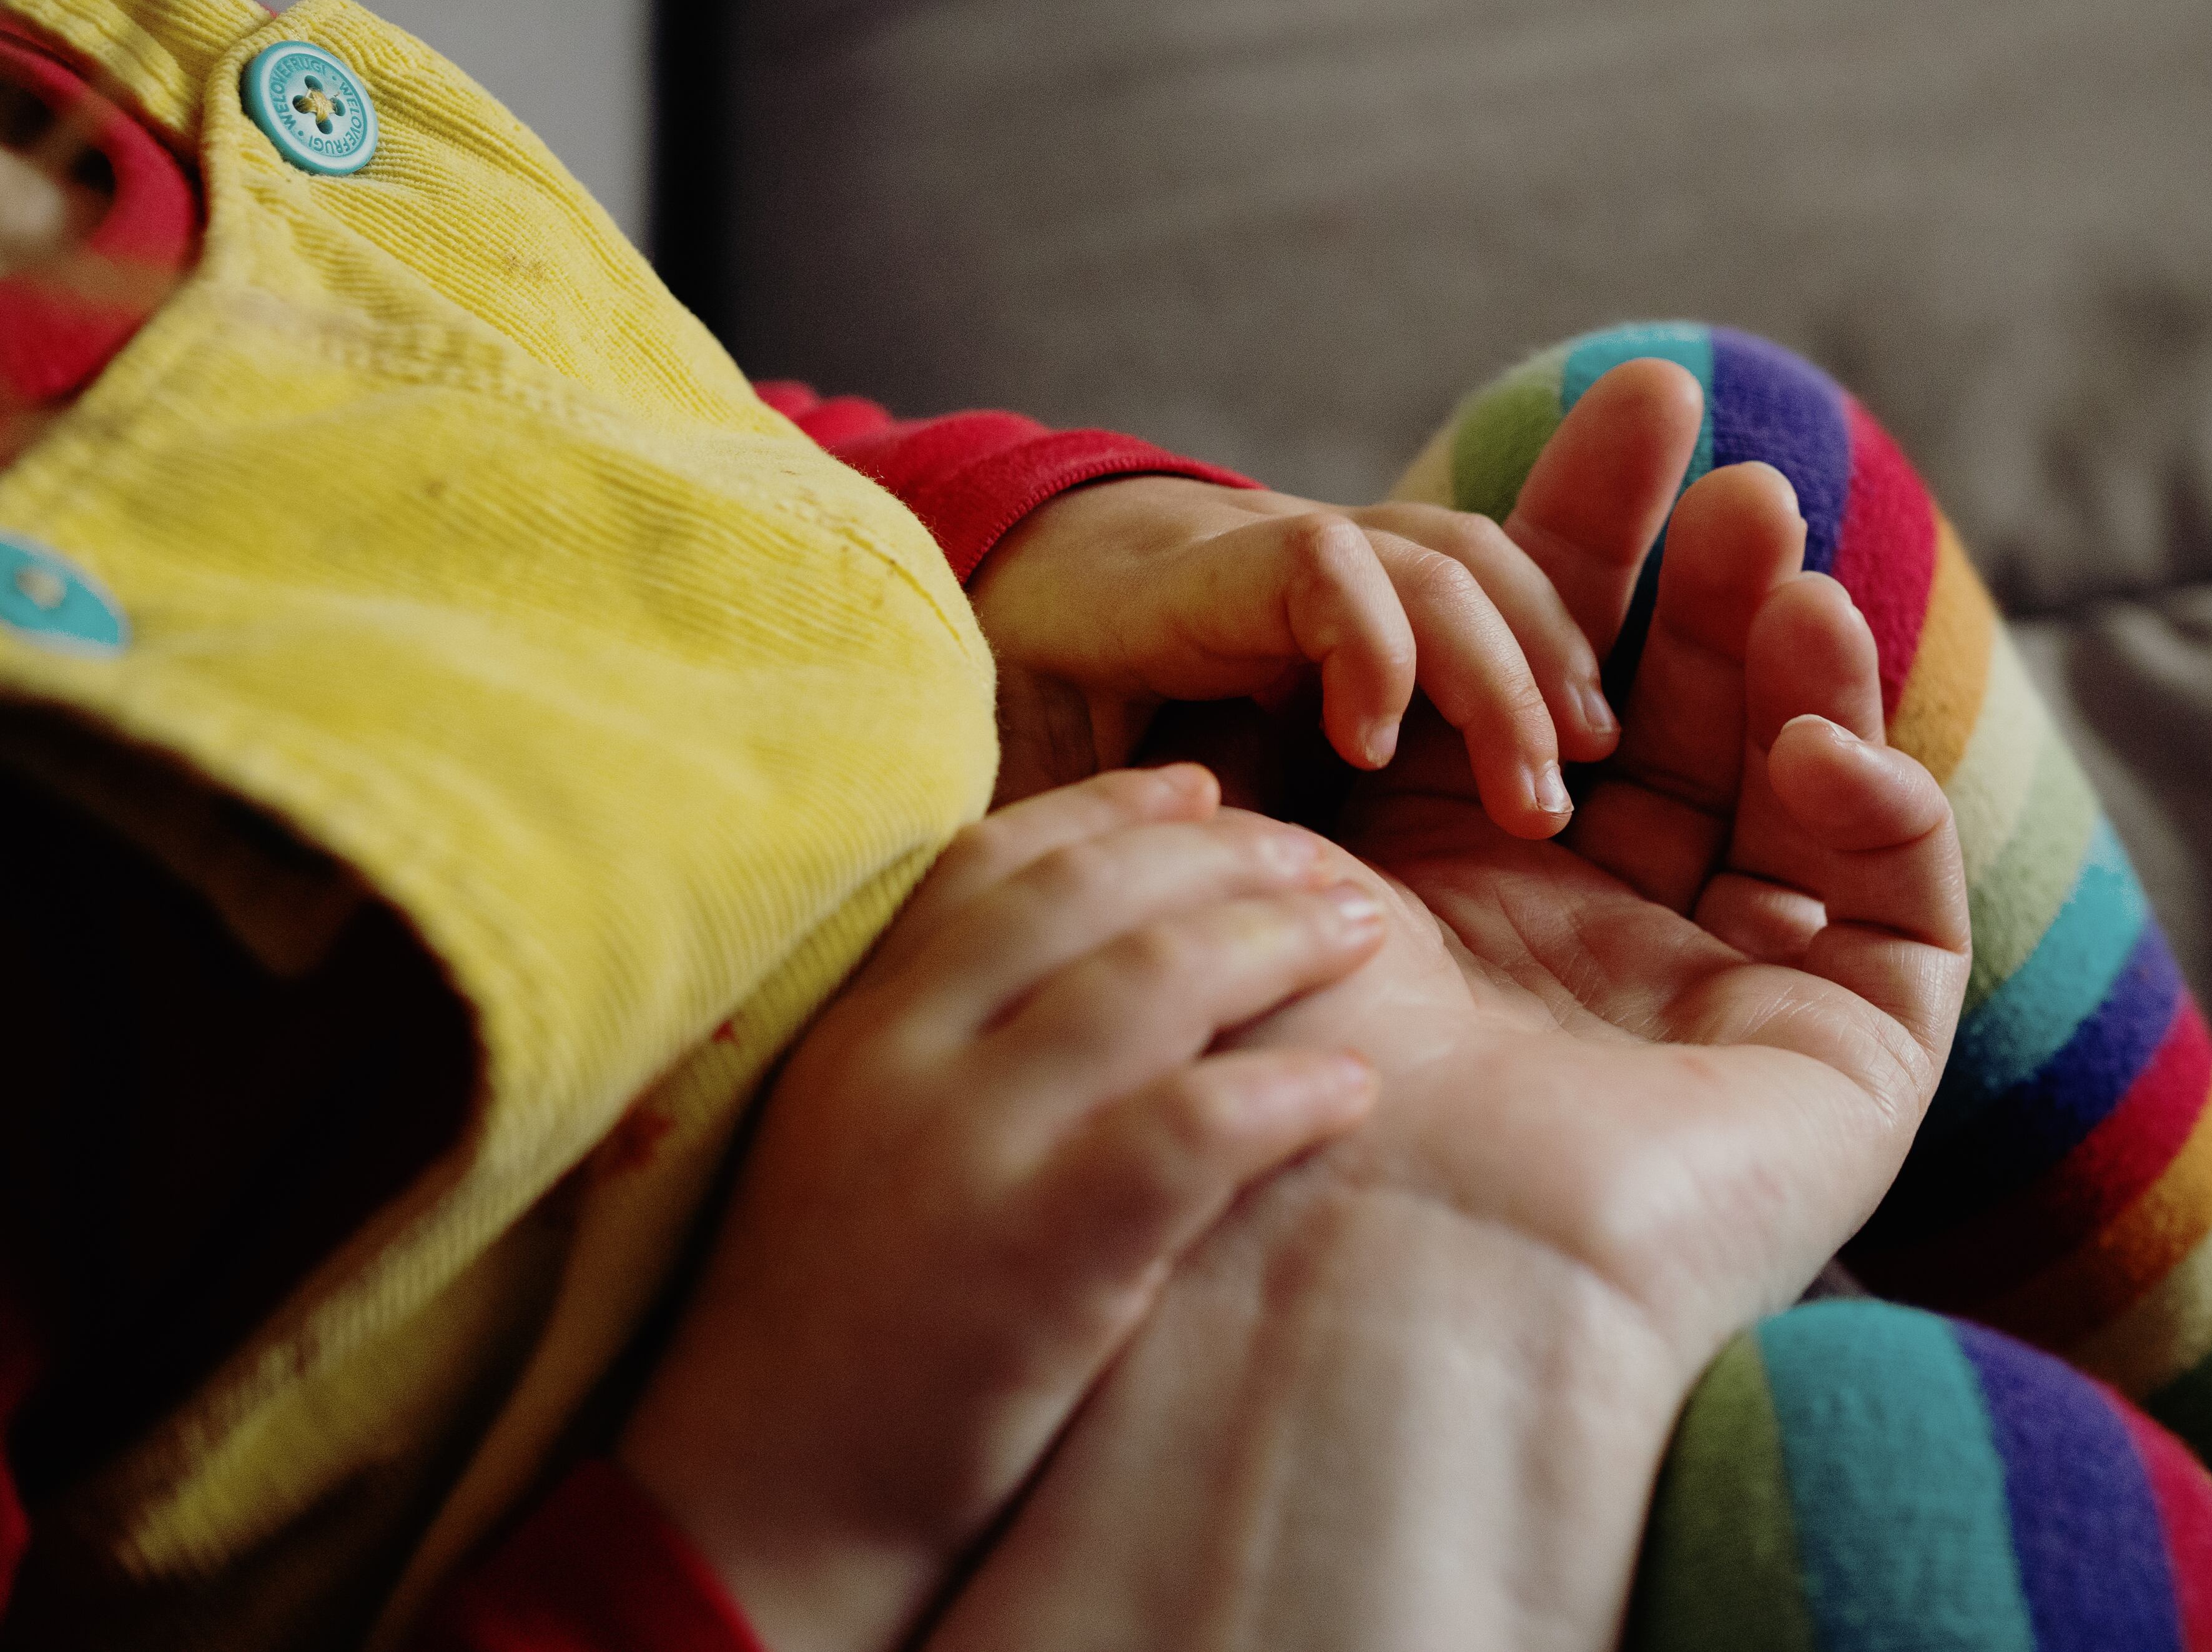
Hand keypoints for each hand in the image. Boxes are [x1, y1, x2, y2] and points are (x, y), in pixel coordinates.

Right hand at [615, 767, 1384, 1651]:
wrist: (758, 1509)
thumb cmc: (834, 1330)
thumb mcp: (856, 1140)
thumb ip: (946, 1040)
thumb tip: (1096, 949)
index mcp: (854, 1023)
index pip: (993, 858)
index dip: (1113, 808)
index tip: (1206, 791)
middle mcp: (899, 1060)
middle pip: (1091, 896)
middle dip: (1228, 859)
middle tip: (1324, 865)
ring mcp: (964, 1150)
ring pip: (1153, 983)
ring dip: (1281, 942)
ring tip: (1365, 935)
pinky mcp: (1035, 1251)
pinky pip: (1192, 1128)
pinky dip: (1289, 1092)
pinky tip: (1355, 1089)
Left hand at [923, 361, 1970, 1651]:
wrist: (1364, 1275)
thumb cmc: (1292, 1069)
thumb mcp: (1292, 833)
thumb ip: (1349, 701)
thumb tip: (1360, 550)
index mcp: (1465, 901)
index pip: (1554, 686)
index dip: (1592, 547)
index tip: (1620, 408)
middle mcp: (1598, 952)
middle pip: (1692, 726)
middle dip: (1710, 587)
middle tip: (1724, 460)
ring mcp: (1728, 1017)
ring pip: (1809, 802)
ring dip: (1808, 668)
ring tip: (1780, 558)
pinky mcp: (1843, 1081)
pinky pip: (1901, 919)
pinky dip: (1882, 813)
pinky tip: (1818, 749)